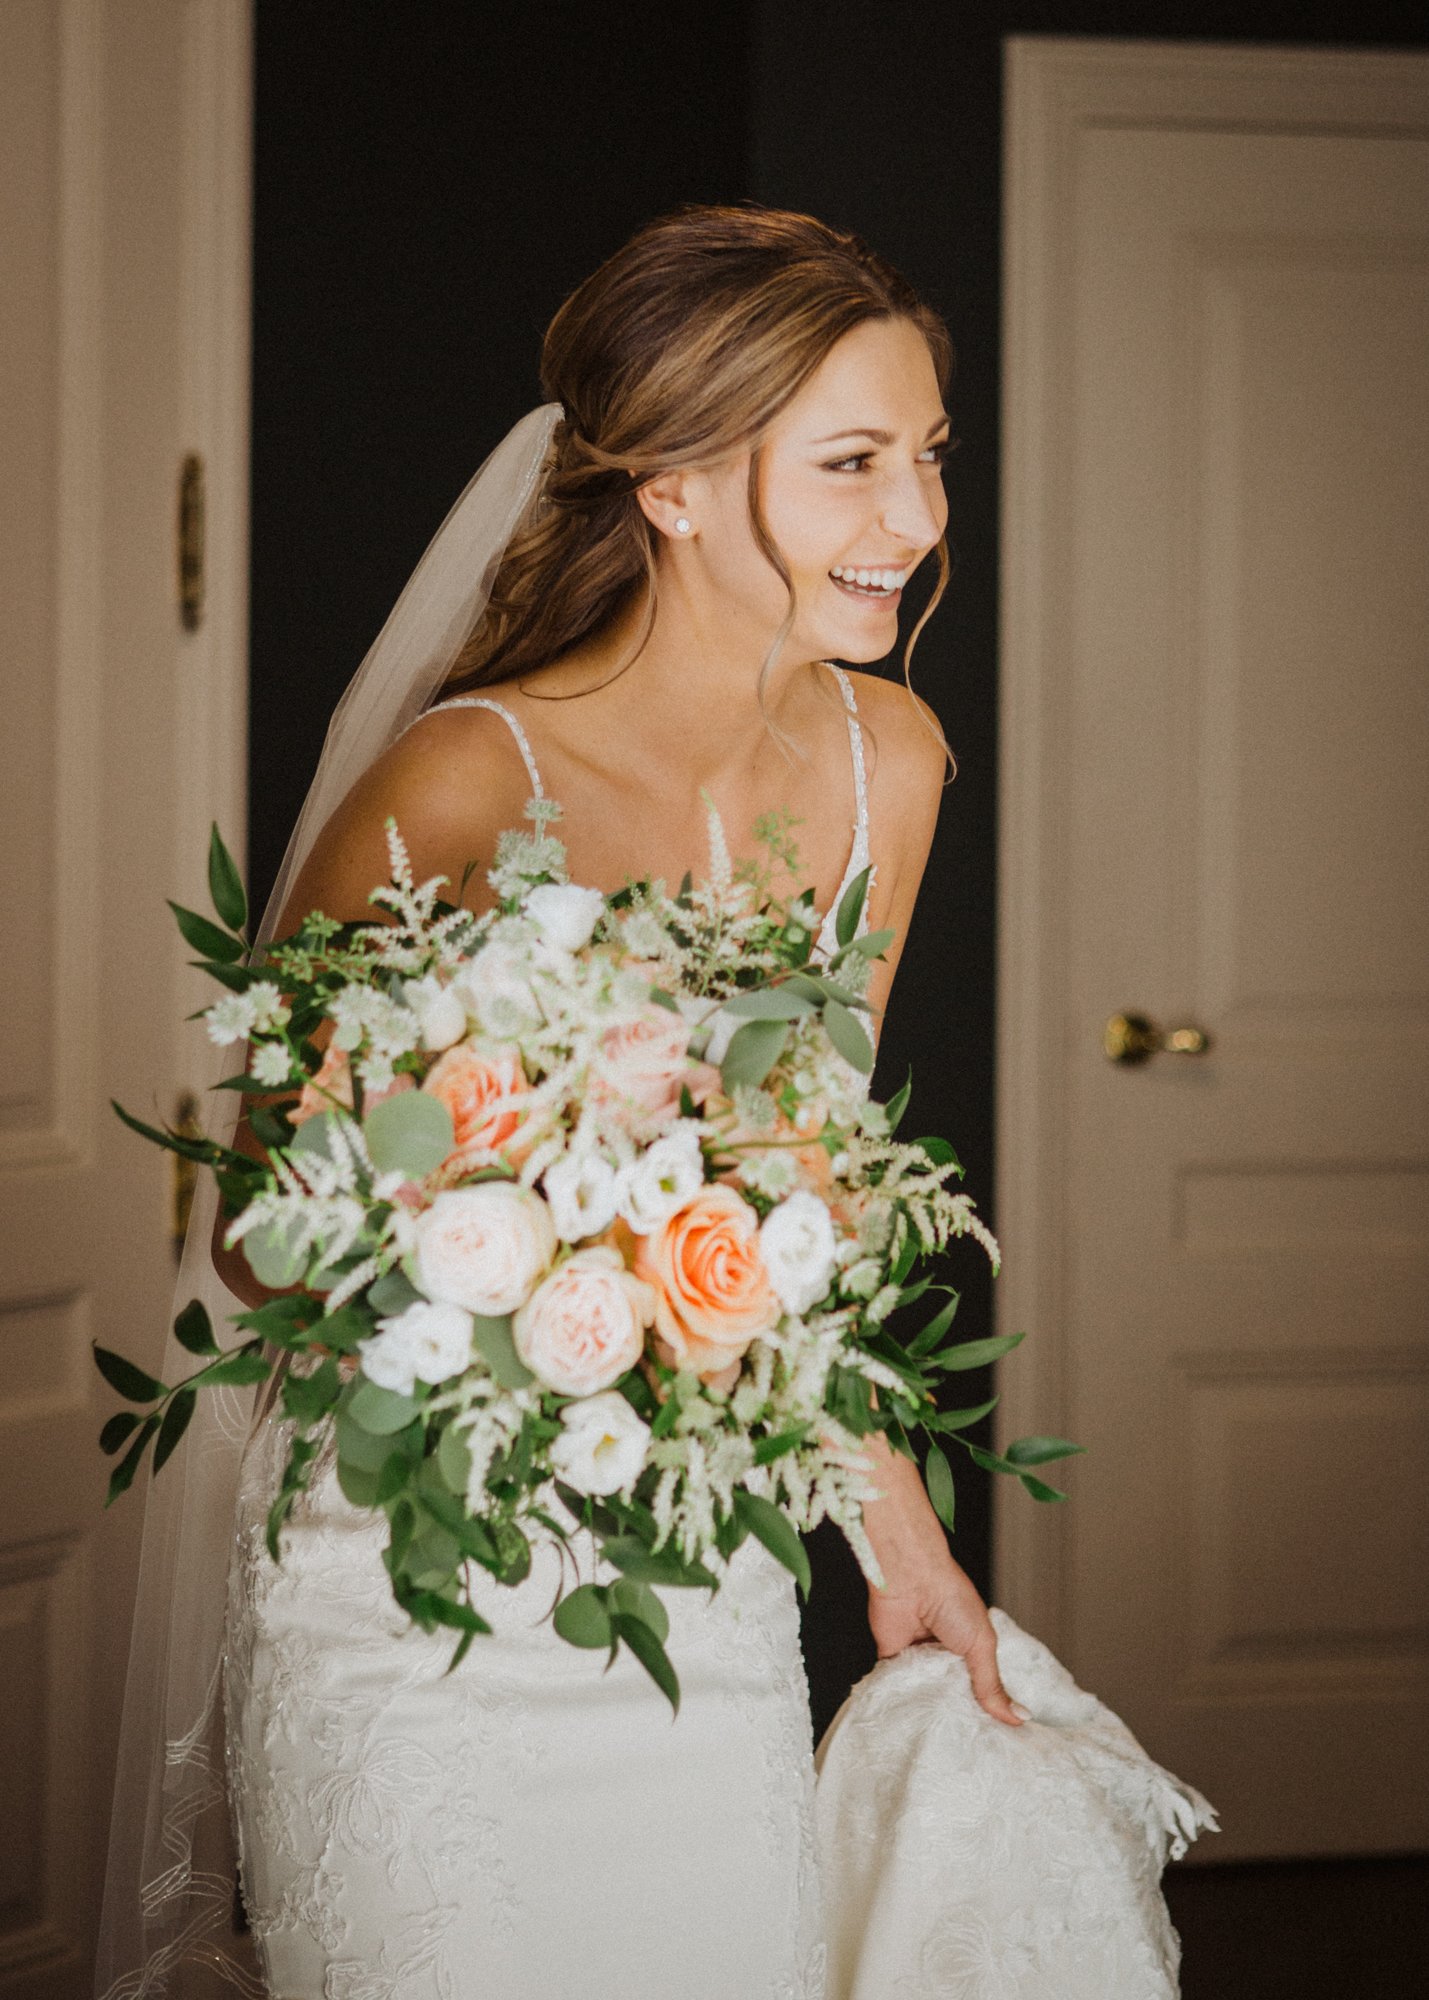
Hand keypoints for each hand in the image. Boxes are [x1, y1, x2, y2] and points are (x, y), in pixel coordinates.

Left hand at [861, 1433, 1023, 1727]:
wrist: (910, 1578)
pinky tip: (910, 1727)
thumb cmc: (951, 1599)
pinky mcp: (892, 1661)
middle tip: (968, 1752)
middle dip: (958, 1718)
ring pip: (925, 1697)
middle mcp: (945, 1657)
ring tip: (941, 1746)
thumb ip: (991, 1685)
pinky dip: (903, 1704)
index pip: (981, 1688)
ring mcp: (918, 1659)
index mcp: (971, 1649)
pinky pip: (898, 1691)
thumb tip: (1019, 1717)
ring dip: (930, 1713)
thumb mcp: (981, 1644)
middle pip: (952, 1696)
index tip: (995, 1743)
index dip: (987, 1712)